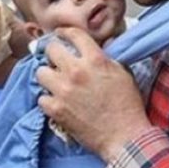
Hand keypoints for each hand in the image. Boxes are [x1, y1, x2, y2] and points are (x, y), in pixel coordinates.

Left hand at [36, 27, 151, 161]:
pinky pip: (41, 97)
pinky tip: (56, 101)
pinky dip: (48, 99)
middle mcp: (76, 71)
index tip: (61, 34)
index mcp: (95, 59)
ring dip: (47, 75)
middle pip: (51, 49)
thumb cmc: (128, 105)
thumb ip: (107, 58)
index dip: (65, 32)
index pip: (74, 34)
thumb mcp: (123, 73)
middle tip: (57, 59)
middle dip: (54, 52)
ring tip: (54, 81)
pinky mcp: (56, 109)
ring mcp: (63, 90)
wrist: (124, 135)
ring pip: (40, 72)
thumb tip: (100, 47)